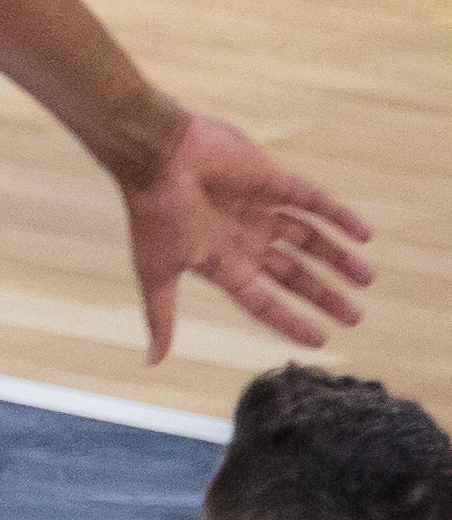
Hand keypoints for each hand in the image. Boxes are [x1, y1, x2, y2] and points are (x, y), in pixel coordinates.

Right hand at [123, 109, 374, 359]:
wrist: (156, 156)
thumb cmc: (152, 215)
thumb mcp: (157, 271)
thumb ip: (161, 315)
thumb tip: (151, 363)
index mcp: (220, 263)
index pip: (262, 301)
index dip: (290, 321)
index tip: (321, 340)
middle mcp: (243, 238)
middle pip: (293, 273)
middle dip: (323, 295)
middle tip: (354, 316)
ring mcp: (260, 209)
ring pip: (309, 240)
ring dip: (338, 258)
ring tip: (367, 278)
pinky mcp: (273, 180)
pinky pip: (314, 201)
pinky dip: (340, 217)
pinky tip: (363, 234)